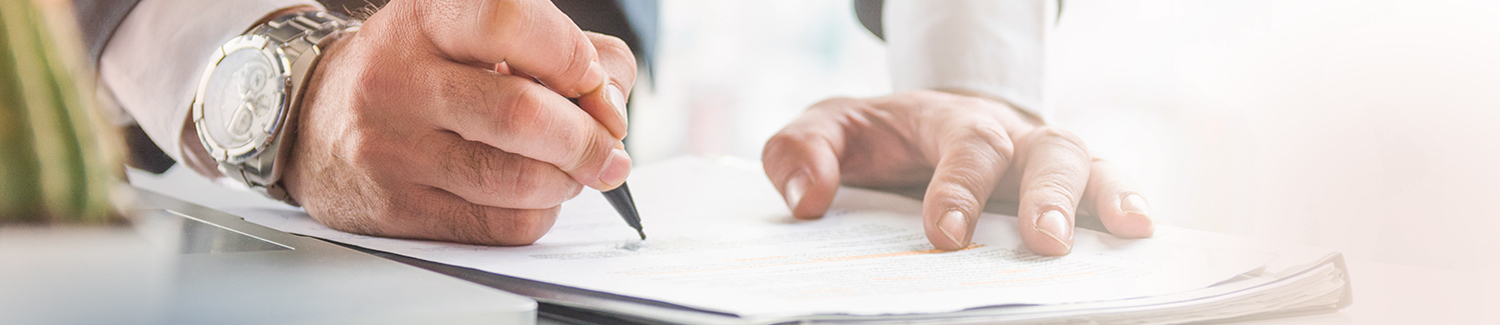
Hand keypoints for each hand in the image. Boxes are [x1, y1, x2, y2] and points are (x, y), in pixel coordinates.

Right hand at [278, 0, 637, 244]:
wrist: (315, 118)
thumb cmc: (418, 71)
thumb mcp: (477, 34)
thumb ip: (563, 51)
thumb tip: (611, 103)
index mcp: (426, 16)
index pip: (512, 20)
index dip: (573, 57)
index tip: (590, 81)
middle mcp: (399, 76)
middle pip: (523, 113)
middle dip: (587, 138)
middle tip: (606, 147)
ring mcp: (391, 146)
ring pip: (517, 180)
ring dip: (567, 181)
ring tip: (568, 170)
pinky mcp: (394, 207)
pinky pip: (498, 224)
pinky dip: (537, 214)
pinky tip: (531, 196)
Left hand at [762, 90, 1152, 255]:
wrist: (921, 125)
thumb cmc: (877, 137)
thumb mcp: (829, 129)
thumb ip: (801, 151)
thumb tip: (808, 201)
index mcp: (950, 120)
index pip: (965, 146)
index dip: (959, 189)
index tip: (945, 235)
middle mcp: (1010, 136)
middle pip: (1045, 148)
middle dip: (1047, 193)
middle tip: (1044, 241)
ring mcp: (1044, 160)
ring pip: (1090, 162)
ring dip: (1107, 194)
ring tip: (1126, 231)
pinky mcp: (1068, 188)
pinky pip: (1108, 187)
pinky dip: (1127, 204)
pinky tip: (1142, 235)